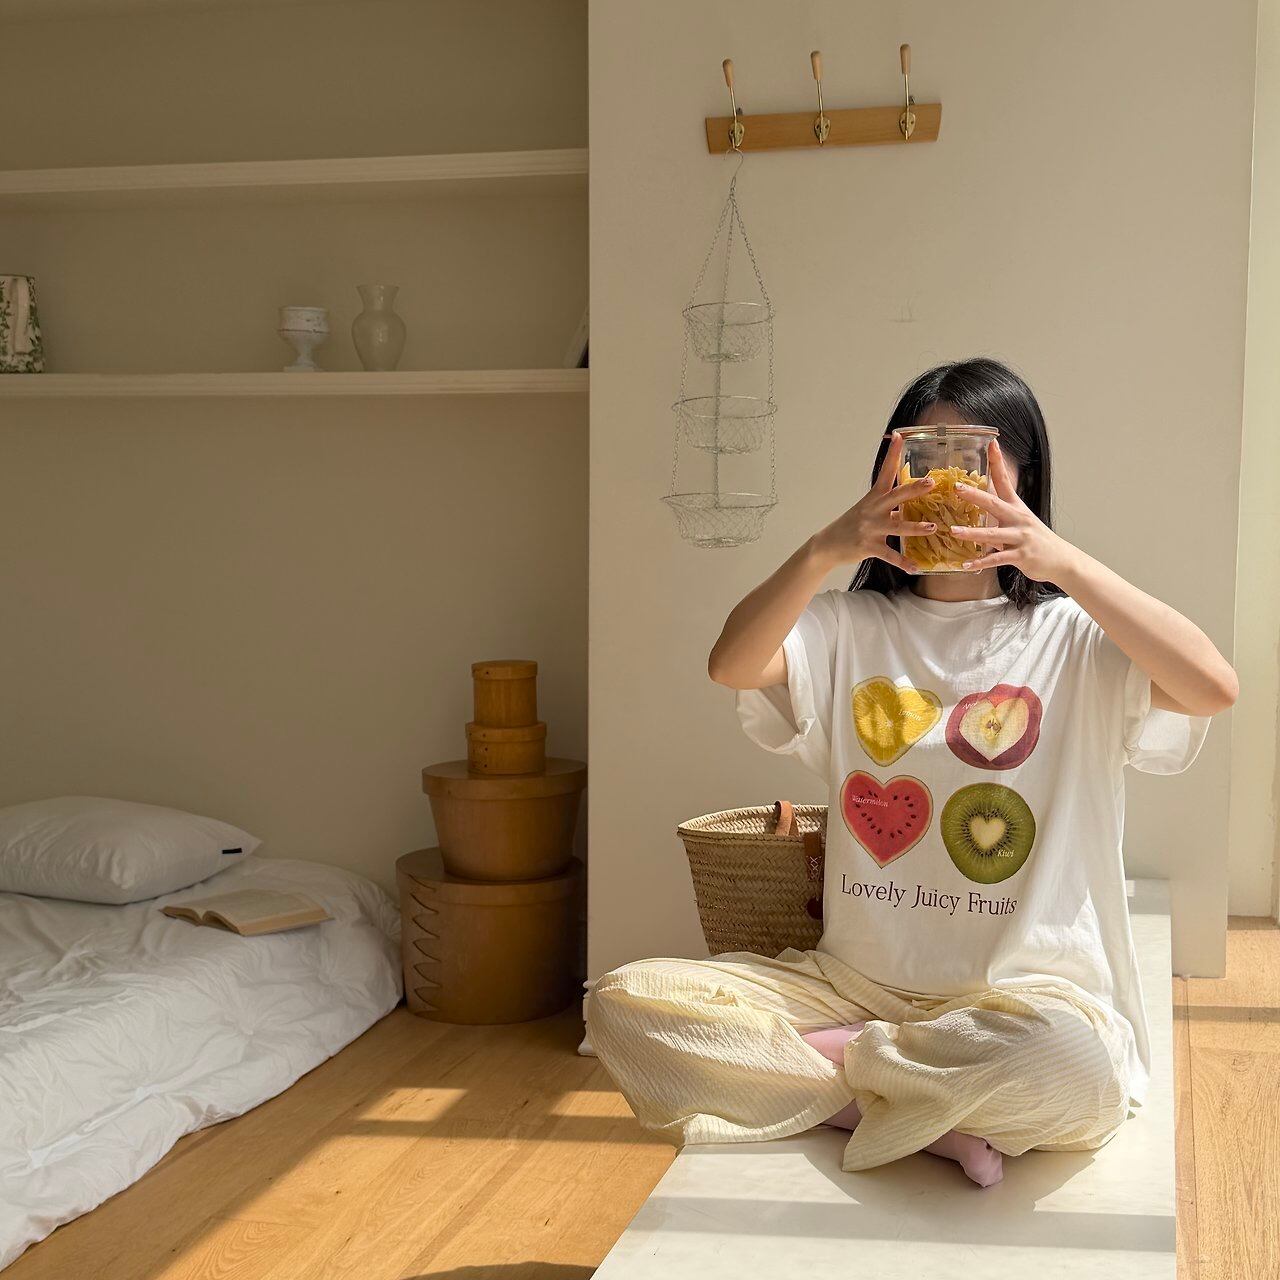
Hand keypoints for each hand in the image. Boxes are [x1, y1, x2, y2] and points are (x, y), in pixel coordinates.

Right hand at [812, 431, 937, 573]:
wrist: (826, 545)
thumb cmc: (850, 526)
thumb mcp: (868, 512)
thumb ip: (890, 508)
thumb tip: (911, 505)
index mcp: (873, 498)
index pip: (885, 472)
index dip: (893, 454)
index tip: (900, 436)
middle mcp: (873, 510)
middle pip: (897, 496)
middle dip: (915, 489)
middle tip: (932, 482)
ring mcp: (870, 528)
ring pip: (897, 527)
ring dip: (916, 527)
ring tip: (934, 527)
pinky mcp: (868, 547)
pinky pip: (890, 555)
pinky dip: (903, 562)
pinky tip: (915, 567)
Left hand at [949, 441, 1076, 580]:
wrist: (1061, 560)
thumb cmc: (1036, 541)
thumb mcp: (1020, 522)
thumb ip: (999, 516)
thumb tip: (979, 506)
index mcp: (1017, 507)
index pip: (1005, 480)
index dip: (998, 462)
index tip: (991, 443)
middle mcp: (1018, 519)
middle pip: (994, 503)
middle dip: (974, 495)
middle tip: (956, 487)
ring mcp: (1020, 537)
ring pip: (992, 534)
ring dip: (972, 533)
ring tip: (954, 531)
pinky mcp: (1021, 556)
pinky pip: (997, 559)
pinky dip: (981, 563)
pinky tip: (966, 565)